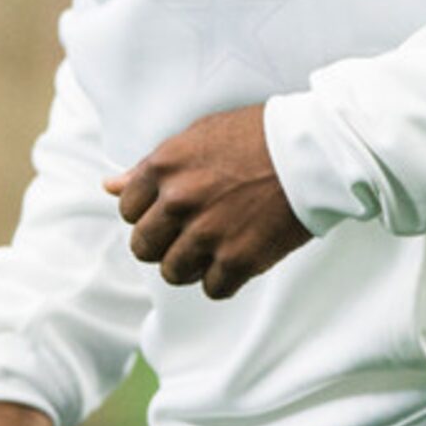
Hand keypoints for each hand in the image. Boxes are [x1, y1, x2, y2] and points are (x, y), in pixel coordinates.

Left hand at [104, 103, 311, 299]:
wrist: (316, 150)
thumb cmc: (260, 136)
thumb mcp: (199, 136)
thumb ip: (153, 166)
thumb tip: (109, 186)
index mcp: (164, 167)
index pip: (128, 210)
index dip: (152, 213)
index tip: (175, 210)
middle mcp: (179, 201)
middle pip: (144, 248)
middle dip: (165, 244)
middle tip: (195, 232)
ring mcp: (207, 233)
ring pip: (173, 273)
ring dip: (193, 264)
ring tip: (219, 245)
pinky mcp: (238, 259)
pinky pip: (213, 289)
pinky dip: (226, 279)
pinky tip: (242, 255)